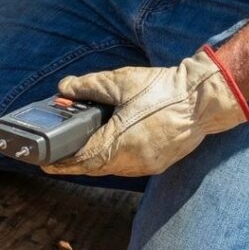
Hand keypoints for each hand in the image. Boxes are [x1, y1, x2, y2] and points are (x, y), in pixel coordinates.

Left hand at [44, 46, 248, 177]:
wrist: (204, 99)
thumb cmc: (163, 90)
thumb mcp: (119, 82)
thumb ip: (86, 86)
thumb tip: (64, 88)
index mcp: (119, 143)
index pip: (82, 160)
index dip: (61, 162)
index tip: (45, 164)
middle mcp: (132, 160)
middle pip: (95, 166)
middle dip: (75, 161)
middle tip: (57, 155)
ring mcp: (147, 164)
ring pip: (112, 167)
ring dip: (95, 159)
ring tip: (79, 148)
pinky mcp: (158, 162)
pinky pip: (128, 165)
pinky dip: (113, 157)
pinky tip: (108, 145)